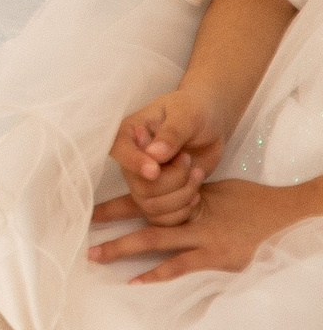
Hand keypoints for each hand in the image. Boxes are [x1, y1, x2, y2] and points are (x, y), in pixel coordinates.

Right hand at [98, 80, 235, 230]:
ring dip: (182, 194)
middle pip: (139, 187)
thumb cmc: (195, 110)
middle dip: (172, 179)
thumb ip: (171, 133)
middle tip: (188, 159)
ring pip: (152, 206)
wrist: (212, 123)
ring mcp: (145, 182)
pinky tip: (197, 192)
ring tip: (196, 172)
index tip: (155, 170)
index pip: (118, 151)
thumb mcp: (187, 115)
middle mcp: (133, 161)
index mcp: (131, 134)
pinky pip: (163, 219)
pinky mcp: (161, 197)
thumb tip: (154, 154)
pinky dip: (184, 210)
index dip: (134, 164)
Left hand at [101, 174, 318, 283]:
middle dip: (111, 229)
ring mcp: (203, 238)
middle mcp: (190, 215)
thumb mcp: (214, 191)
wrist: (283, 213)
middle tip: (83, 239)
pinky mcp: (216, 259)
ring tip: (98, 257)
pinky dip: (157, 276)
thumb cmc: (250, 201)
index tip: (86, 212)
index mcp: (187, 196)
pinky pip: (181, 268)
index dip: (115, 206)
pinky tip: (136, 283)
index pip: (144, 198)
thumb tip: (159, 197)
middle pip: (142, 220)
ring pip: (156, 243)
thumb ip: (185, 197)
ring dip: (124, 250)